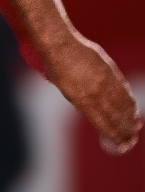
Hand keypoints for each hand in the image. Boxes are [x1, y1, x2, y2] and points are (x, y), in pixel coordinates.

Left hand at [46, 35, 141, 154]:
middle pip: (117, 117)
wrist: (61, 45)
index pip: (104, 124)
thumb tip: (99, 113)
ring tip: (133, 129)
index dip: (113, 137)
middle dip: (125, 131)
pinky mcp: (111, 71)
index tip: (118, 146)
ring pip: (124, 105)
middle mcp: (96, 92)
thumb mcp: (66, 89)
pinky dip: (129, 103)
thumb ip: (83, 101)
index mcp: (82, 99)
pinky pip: (124, 91)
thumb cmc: (57, 68)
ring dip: (130, 119)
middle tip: (129, 141)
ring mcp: (106, 81)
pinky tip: (133, 111)